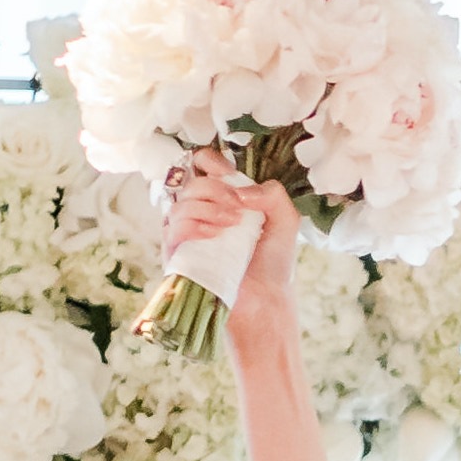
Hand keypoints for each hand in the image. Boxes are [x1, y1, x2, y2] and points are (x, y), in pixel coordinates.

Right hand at [166, 156, 295, 326]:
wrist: (266, 298)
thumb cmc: (273, 261)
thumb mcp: (285, 218)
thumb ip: (272, 193)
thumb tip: (240, 190)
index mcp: (221, 198)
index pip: (201, 165)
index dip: (212, 162)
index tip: (231, 175)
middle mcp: (201, 212)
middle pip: (192, 182)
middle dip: (216, 188)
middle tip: (240, 206)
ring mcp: (187, 233)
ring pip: (181, 203)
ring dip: (209, 207)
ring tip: (234, 224)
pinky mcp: (178, 254)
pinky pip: (174, 228)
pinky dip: (196, 225)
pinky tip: (217, 235)